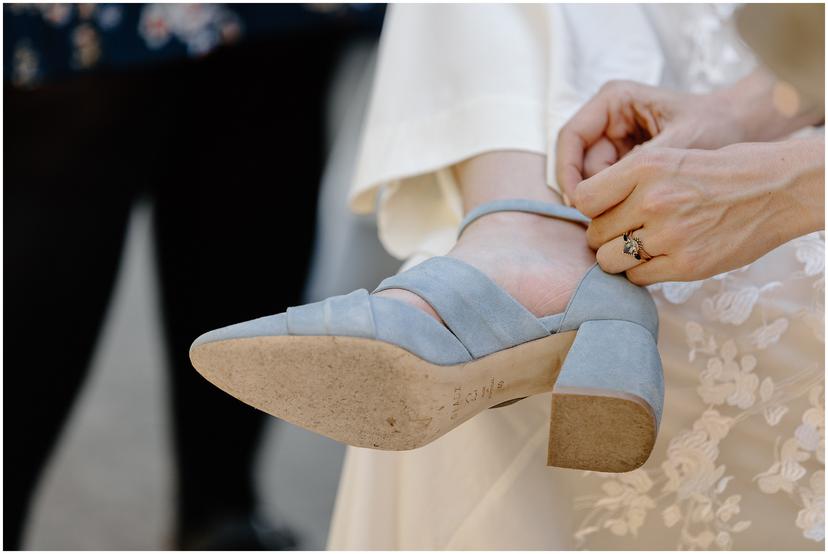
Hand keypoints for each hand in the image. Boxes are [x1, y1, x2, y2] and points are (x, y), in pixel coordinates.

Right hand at [555, 79, 745, 199]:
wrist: (742, 128)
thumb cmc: (715, 126)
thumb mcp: (676, 145)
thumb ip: (636, 167)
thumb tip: (600, 196)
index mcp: (614, 100)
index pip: (570, 137)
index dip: (567, 171)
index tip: (578, 202)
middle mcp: (608, 118)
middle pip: (578, 161)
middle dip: (589, 190)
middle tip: (606, 218)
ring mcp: (614, 139)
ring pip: (590, 177)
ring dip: (604, 199)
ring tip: (630, 214)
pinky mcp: (623, 159)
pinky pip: (607, 185)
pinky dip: (615, 202)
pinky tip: (633, 213)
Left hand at [572, 137, 823, 284]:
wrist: (777, 188)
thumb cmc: (719, 171)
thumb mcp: (668, 158)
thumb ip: (625, 183)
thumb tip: (585, 212)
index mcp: (645, 166)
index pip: (582, 198)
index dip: (589, 209)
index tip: (602, 211)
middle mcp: (652, 200)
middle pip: (594, 233)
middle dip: (605, 235)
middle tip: (627, 230)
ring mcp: (669, 235)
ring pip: (608, 261)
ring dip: (619, 257)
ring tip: (641, 245)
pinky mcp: (687, 265)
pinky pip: (637, 278)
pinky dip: (641, 272)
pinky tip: (661, 257)